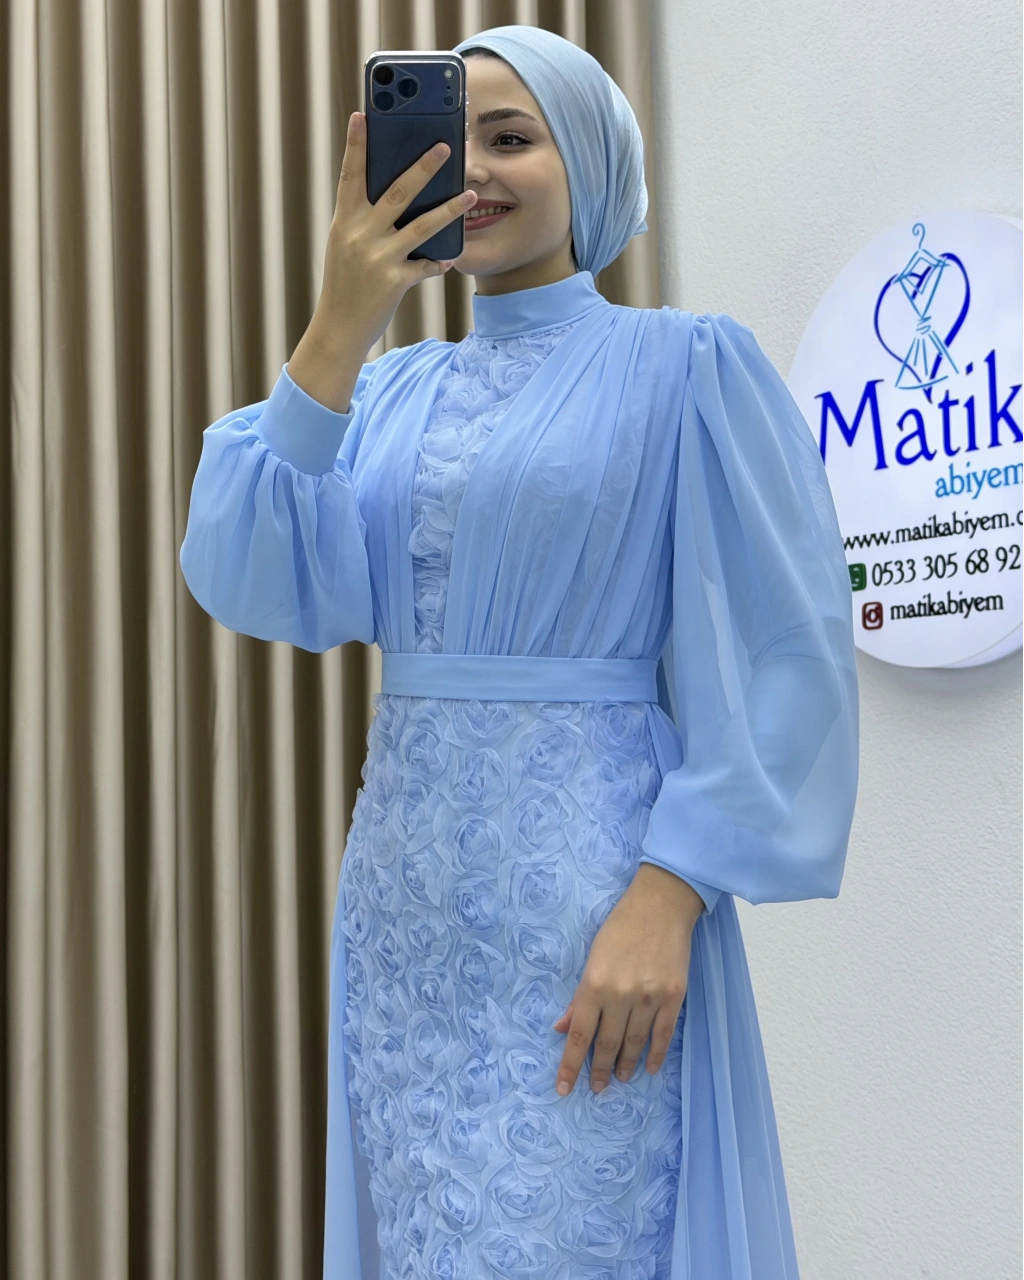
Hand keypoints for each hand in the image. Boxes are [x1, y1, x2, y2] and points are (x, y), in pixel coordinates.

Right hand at [313, 111, 478, 354]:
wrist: (339, 328)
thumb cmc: (345, 284)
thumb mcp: (346, 246)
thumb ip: (364, 221)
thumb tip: (398, 198)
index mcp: (344, 222)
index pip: (350, 176)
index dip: (356, 146)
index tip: (362, 116)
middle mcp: (359, 235)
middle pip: (396, 192)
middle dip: (423, 168)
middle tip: (445, 147)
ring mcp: (378, 258)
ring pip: (421, 225)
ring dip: (450, 208)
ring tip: (470, 194)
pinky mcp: (394, 281)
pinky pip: (426, 265)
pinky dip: (439, 260)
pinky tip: (451, 256)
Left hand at [552, 864, 702, 1095]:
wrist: (661, 906)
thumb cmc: (620, 928)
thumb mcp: (593, 958)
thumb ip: (580, 998)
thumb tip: (561, 1028)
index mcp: (594, 984)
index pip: (578, 1035)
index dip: (570, 1065)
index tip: (563, 1089)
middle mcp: (620, 995)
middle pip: (607, 1045)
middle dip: (599, 1070)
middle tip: (597, 1087)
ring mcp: (649, 998)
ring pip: (634, 1044)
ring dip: (625, 1065)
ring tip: (619, 1078)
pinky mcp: (673, 997)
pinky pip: (663, 1036)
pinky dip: (656, 1056)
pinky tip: (649, 1068)